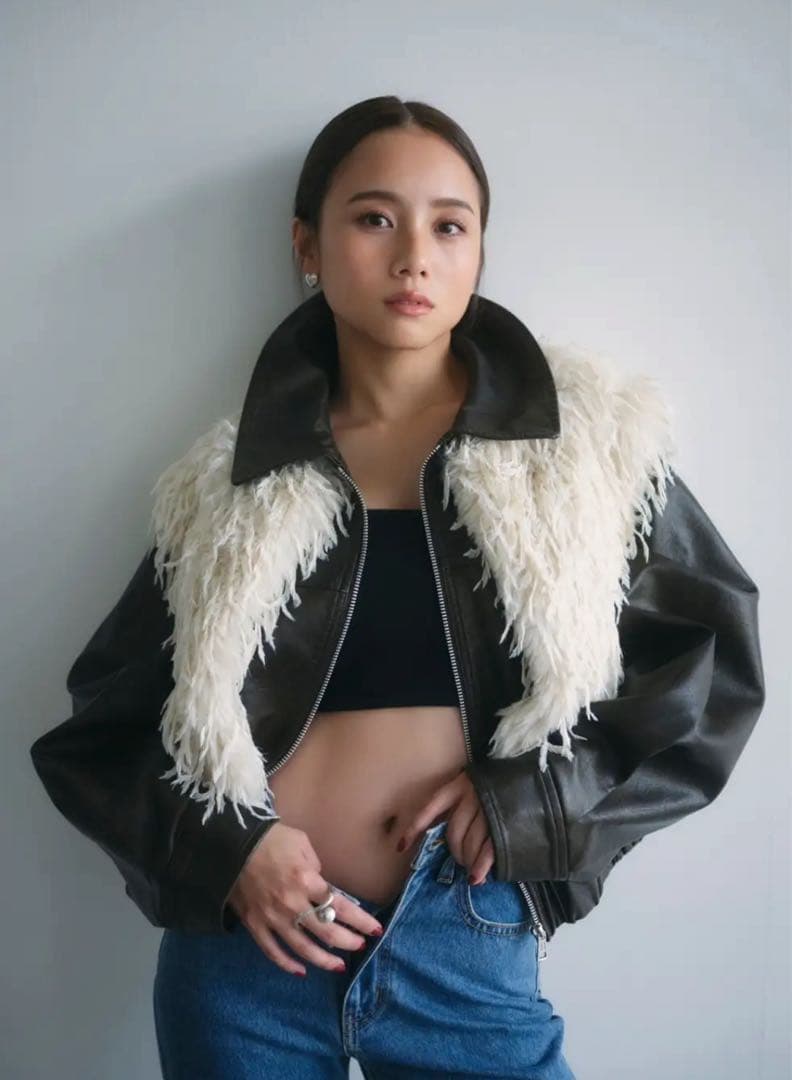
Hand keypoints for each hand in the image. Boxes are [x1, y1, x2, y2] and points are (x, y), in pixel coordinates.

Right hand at [228, 823, 383, 976]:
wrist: (231, 844)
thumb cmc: (270, 839)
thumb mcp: (301, 842)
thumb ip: (316, 865)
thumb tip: (322, 883)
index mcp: (307, 880)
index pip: (341, 906)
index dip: (361, 921)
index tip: (375, 930)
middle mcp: (292, 904)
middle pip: (327, 931)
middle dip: (348, 942)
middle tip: (360, 946)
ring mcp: (272, 918)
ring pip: (303, 948)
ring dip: (324, 960)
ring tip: (338, 966)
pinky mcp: (254, 925)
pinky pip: (272, 951)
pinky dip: (287, 964)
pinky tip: (301, 970)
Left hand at [396, 771, 494, 884]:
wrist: (528, 778)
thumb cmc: (493, 786)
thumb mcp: (470, 786)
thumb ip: (454, 805)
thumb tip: (437, 836)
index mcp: (457, 786)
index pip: (430, 809)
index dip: (414, 829)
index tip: (400, 847)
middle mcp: (471, 796)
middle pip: (454, 832)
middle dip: (454, 851)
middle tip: (459, 860)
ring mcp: (489, 810)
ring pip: (470, 842)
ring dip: (467, 860)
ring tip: (470, 869)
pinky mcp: (505, 825)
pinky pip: (489, 849)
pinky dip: (481, 866)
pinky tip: (476, 878)